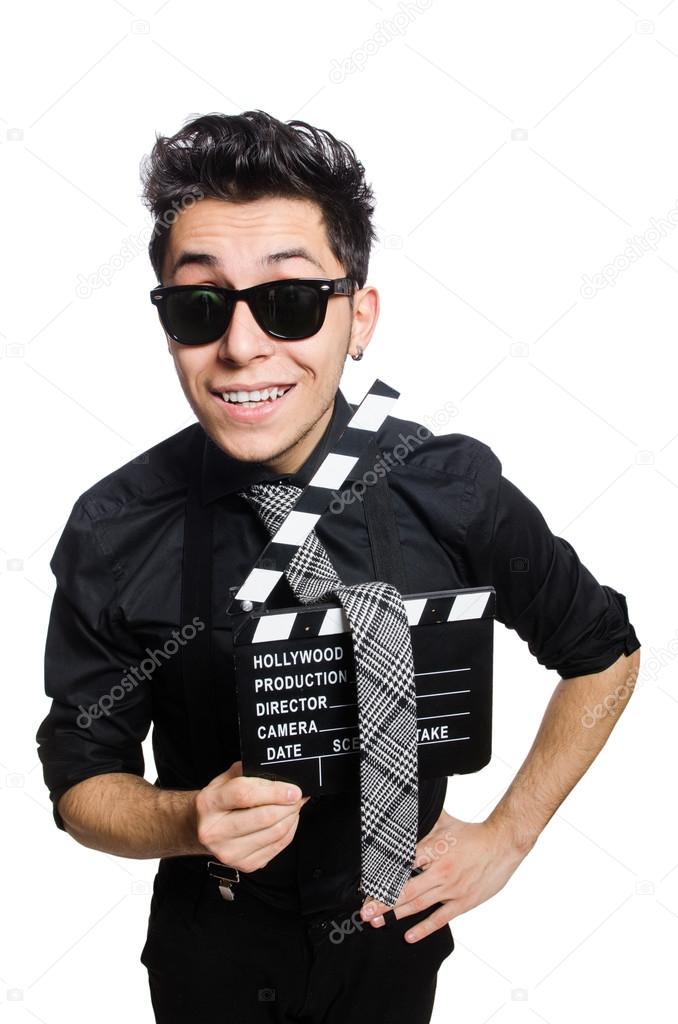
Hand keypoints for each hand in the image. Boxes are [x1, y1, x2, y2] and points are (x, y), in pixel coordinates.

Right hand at [195, 760, 310, 871]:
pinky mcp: (244, 864)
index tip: (293, 790)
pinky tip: (287, 820)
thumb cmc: (217, 801)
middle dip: (288, 805)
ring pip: (275, 833)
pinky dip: (289, 831)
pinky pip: (278, 847)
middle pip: (264, 817)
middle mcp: (215, 831)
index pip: (245, 795)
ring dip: (292, 817)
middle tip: (297, 796)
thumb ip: (248, 772)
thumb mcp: (225, 779)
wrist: (202, 828)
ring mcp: (229, 851)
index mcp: (208, 803)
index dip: (274, 792)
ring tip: (293, 806)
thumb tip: (280, 773)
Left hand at [359, 809, 529, 942]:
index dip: (382, 874)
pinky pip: (440, 918)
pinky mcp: (463, 902)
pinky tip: (409, 936)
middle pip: (405, 889)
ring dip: (396, 914)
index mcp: (434, 849)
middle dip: (382, 901)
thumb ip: (424, 819)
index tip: (365, 884)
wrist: (503, 844)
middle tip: (363, 911)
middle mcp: (440, 870)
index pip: (401, 864)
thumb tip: (406, 802)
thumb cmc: (472, 833)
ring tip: (377, 921)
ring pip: (418, 905)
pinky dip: (423, 928)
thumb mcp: (445, 822)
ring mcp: (451, 888)